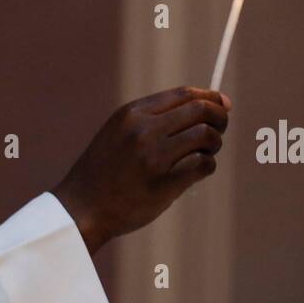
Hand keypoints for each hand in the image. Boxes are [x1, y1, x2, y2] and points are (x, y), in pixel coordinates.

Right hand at [51, 86, 230, 253]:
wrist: (81, 208)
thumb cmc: (104, 173)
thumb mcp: (119, 134)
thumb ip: (152, 120)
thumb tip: (203, 107)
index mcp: (132, 113)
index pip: (184, 94)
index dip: (210, 97)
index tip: (222, 105)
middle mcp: (143, 130)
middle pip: (201, 110)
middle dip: (219, 118)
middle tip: (219, 131)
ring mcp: (154, 156)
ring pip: (206, 135)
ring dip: (214, 144)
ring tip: (205, 154)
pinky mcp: (164, 182)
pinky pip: (203, 164)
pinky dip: (208, 166)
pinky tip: (198, 172)